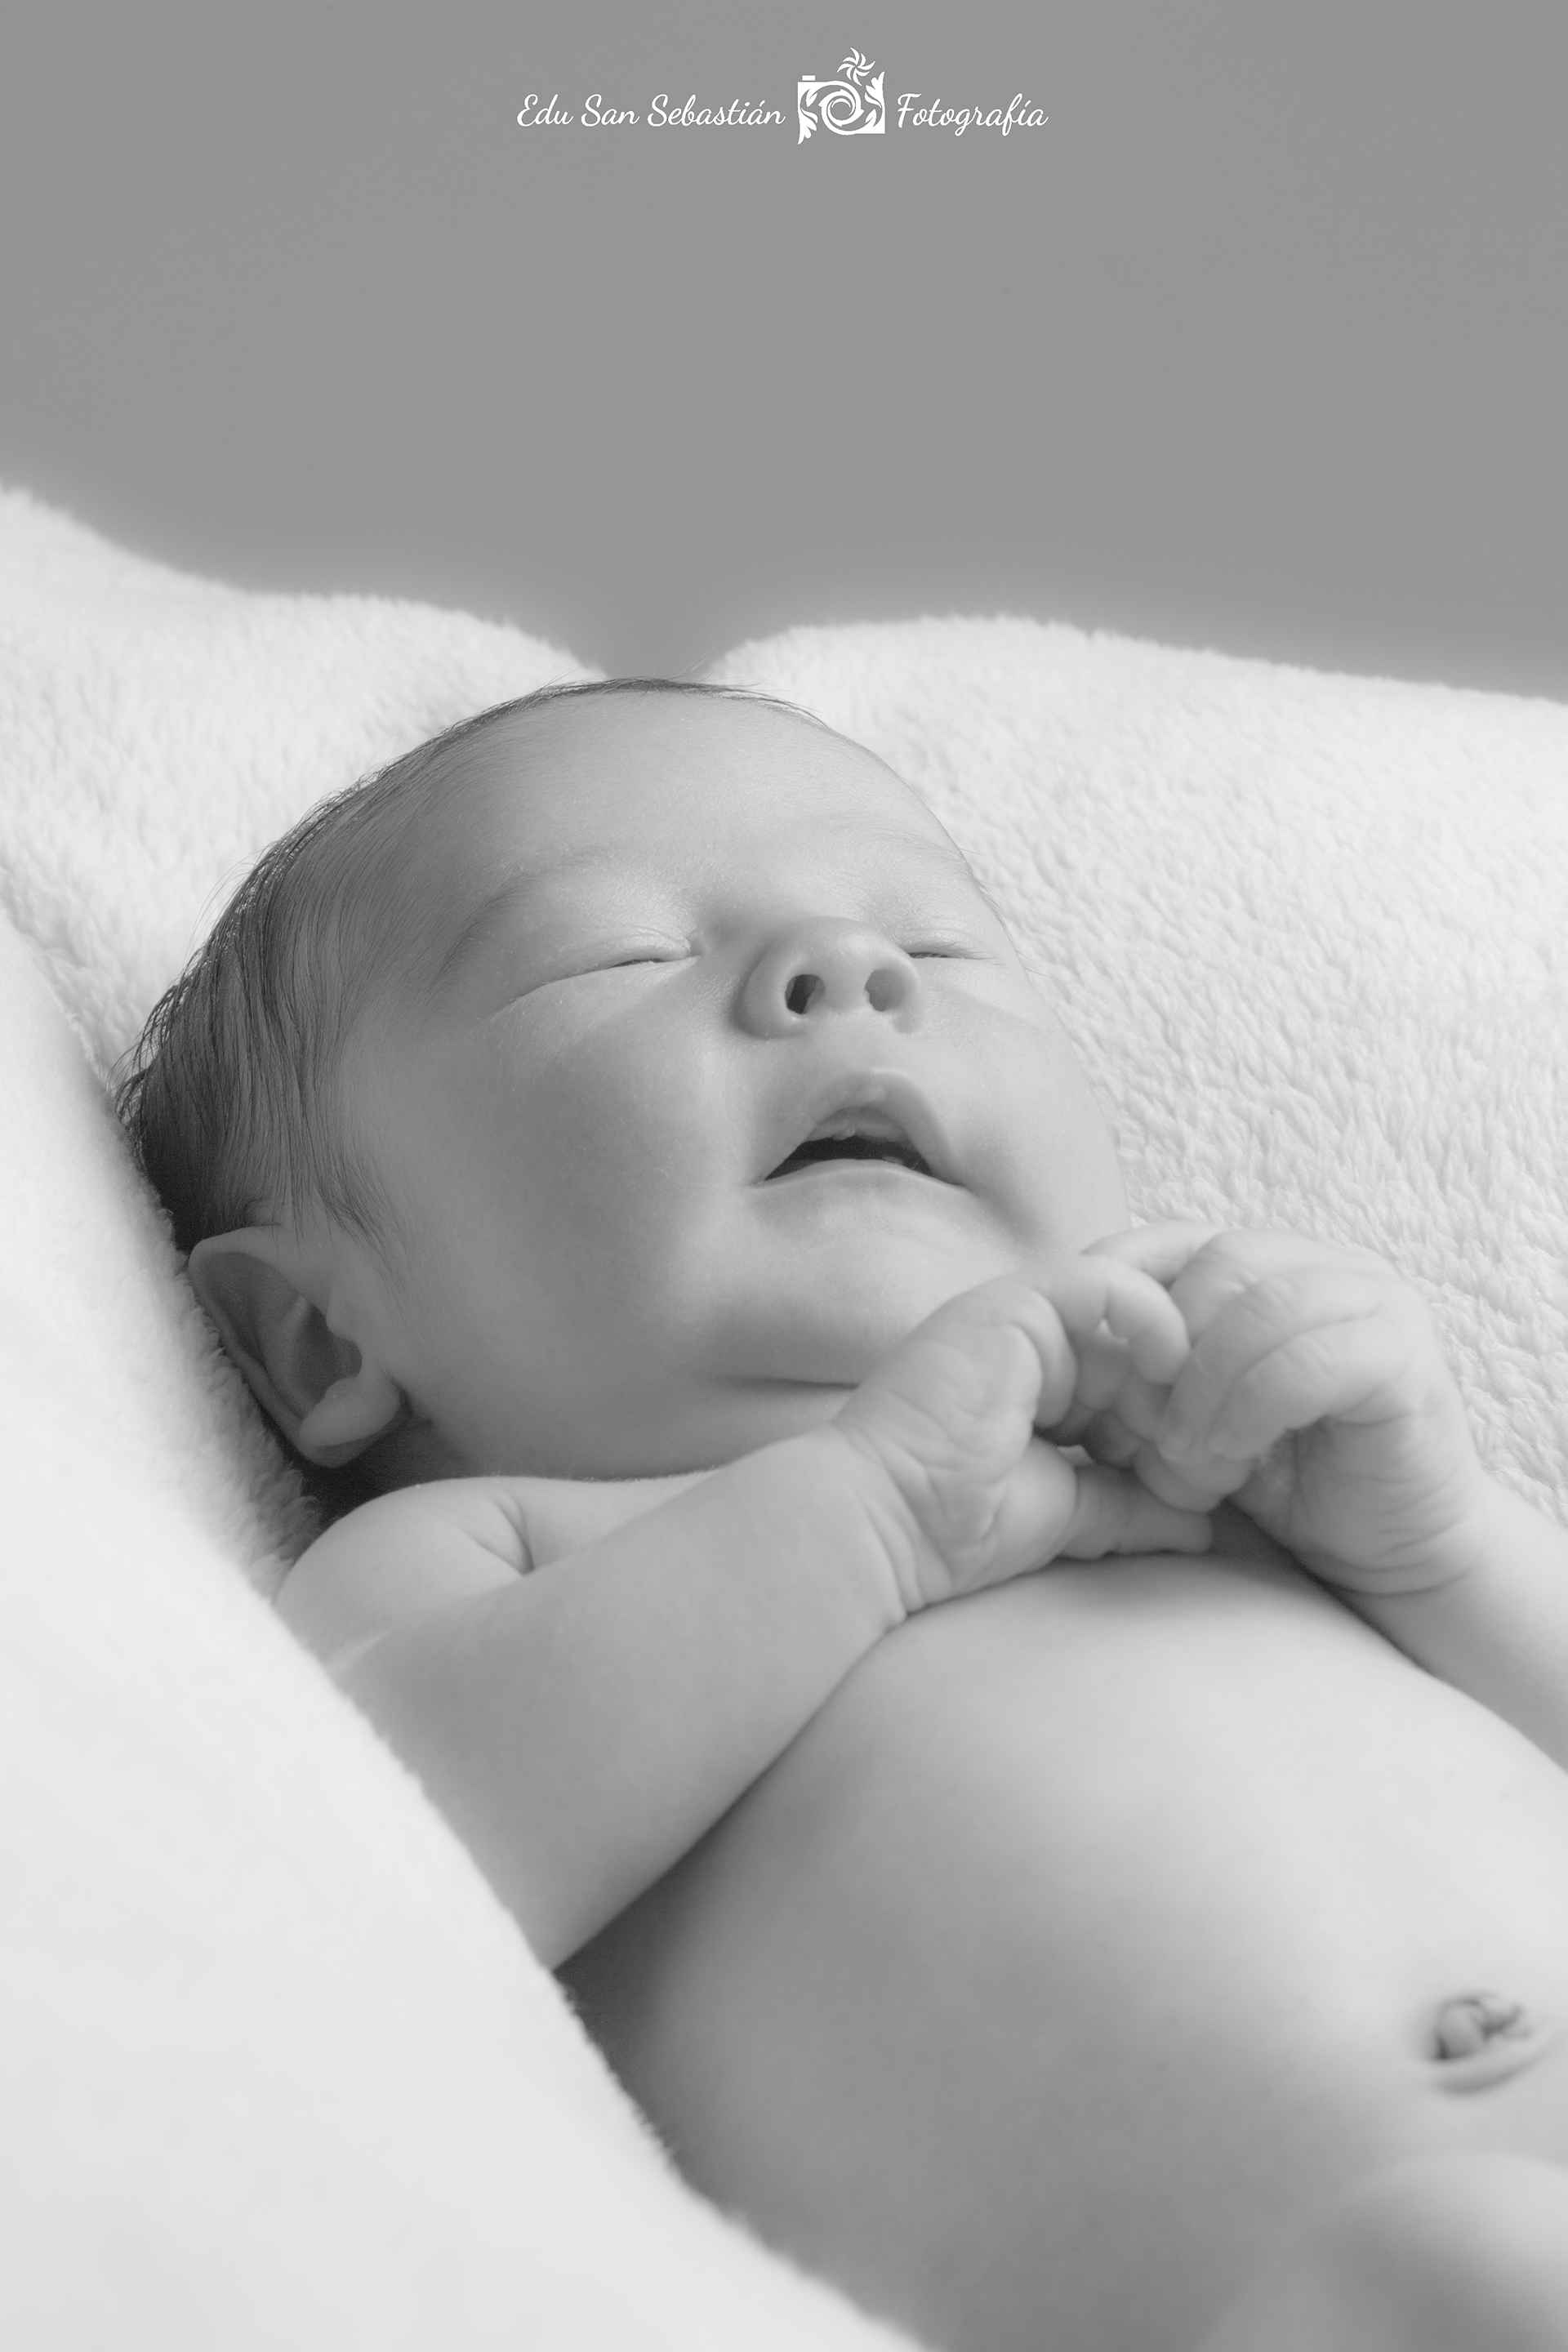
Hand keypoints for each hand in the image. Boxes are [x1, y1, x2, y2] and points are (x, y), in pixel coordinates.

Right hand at [829, 1260, 1213, 1615]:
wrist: (888, 1524)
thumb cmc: (956, 1527)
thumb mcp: (1071, 1512)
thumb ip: (1132, 1506)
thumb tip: (1202, 1527)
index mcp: (1042, 1388)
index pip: (1136, 1386)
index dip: (1175, 1430)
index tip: (1202, 1485)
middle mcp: (1031, 1345)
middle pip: (1143, 1353)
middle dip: (1182, 1408)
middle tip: (1211, 1465)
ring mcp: (1021, 1319)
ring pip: (1133, 1320)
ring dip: (1170, 1377)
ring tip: (1185, 1436)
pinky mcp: (1014, 1302)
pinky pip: (1106, 1283)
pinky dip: (1150, 1316)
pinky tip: (1169, 1369)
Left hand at [1081, 1222, 1492, 1593]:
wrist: (1395, 1551)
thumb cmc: (1290, 1480)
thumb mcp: (1201, 1411)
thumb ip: (1157, 1365)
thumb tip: (1072, 1337)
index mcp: (1280, 1265)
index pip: (1182, 1236)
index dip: (1122, 1281)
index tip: (1080, 1351)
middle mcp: (1335, 1268)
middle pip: (1221, 1260)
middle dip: (1167, 1342)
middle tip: (1145, 1423)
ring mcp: (1379, 1305)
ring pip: (1264, 1306)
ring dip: (1207, 1384)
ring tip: (1186, 1450)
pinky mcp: (1407, 1360)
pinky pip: (1309, 1361)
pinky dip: (1253, 1406)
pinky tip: (1233, 1452)